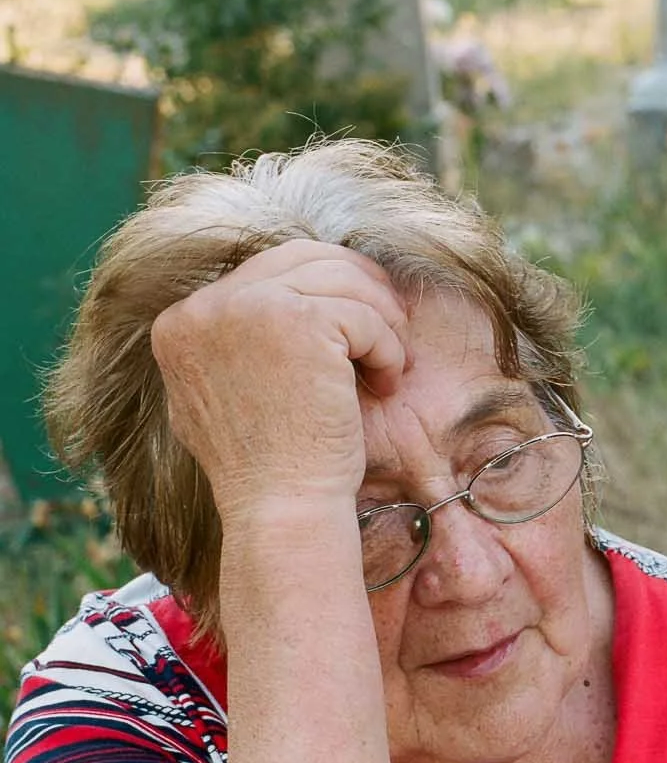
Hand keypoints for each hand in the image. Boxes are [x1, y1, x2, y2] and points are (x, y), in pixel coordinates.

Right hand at [150, 242, 407, 520]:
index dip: (320, 288)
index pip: (263, 271)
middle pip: (304, 258)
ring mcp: (247, 307)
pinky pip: (365, 314)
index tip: (354, 321)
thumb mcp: (220, 396)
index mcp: (178, 322)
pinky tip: (386, 383)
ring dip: (380, 320)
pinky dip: (388, 348)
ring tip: (390, 366)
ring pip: (342, 280)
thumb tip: (267, 297)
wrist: (281, 505)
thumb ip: (228, 344)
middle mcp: (203, 306)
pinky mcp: (297, 321)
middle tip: (391, 325)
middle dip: (358, 286)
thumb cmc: (266, 466)